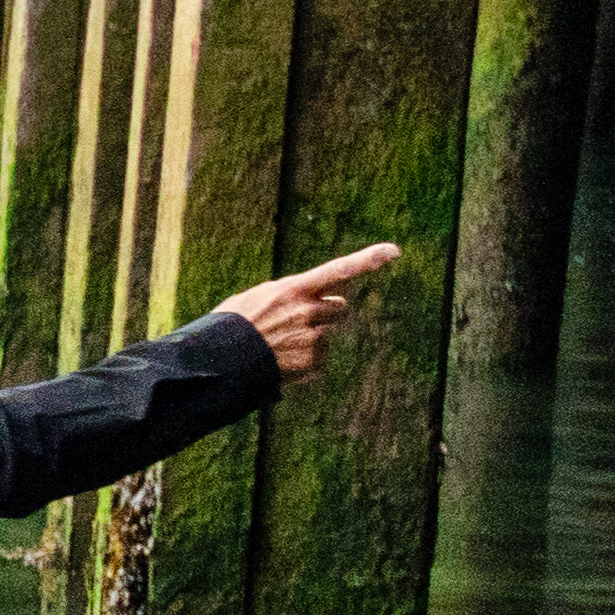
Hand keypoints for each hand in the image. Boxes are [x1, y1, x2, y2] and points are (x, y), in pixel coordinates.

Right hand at [221, 241, 404, 378]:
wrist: (219, 362)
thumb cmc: (232, 325)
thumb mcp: (256, 298)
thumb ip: (289, 295)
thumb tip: (310, 298)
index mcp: (295, 289)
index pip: (339, 269)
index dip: (369, 259)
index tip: (394, 251)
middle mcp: (310, 311)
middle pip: (340, 307)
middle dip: (327, 312)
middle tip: (300, 320)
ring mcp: (314, 338)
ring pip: (327, 334)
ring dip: (311, 338)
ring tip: (278, 345)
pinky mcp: (314, 363)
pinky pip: (319, 359)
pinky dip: (304, 362)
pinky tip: (281, 361)